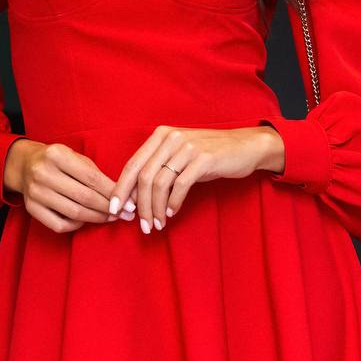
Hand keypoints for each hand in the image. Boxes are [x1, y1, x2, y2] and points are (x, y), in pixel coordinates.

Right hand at [3, 138, 135, 232]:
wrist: (25, 165)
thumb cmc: (59, 161)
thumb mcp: (75, 157)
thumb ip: (96, 174)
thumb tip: (124, 196)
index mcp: (57, 155)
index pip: (92, 178)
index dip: (113, 193)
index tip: (130, 203)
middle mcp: (43, 173)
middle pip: (84, 197)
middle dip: (108, 208)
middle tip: (125, 215)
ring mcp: (35, 192)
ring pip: (74, 213)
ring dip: (97, 218)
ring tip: (111, 218)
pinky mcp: (31, 208)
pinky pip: (60, 224)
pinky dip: (77, 225)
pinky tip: (87, 220)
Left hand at [108, 125, 279, 234]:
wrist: (245, 146)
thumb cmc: (209, 155)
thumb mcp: (179, 156)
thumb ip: (158, 169)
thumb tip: (134, 197)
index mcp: (160, 135)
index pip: (132, 164)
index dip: (121, 188)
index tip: (115, 209)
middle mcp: (171, 138)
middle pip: (144, 176)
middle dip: (139, 205)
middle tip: (142, 225)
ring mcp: (188, 147)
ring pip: (160, 183)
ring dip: (156, 208)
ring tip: (157, 224)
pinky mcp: (204, 158)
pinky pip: (181, 185)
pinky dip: (174, 202)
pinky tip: (173, 213)